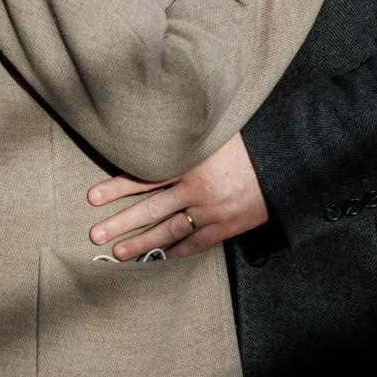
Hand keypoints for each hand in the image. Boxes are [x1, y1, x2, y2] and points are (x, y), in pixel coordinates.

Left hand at [86, 133, 267, 258]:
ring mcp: (210, 211)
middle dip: (120, 222)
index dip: (117, 186)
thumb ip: (186, 131)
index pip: (144, 176)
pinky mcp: (224, 227)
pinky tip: (156, 259)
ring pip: (168, 230)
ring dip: (141, 243)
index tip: (92, 197)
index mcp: (190, 161)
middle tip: (95, 233)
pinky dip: (174, 251)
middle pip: (150, 208)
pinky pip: (194, 243)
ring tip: (117, 253)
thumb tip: (156, 117)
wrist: (284, 164)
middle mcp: (196, 188)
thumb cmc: (247, 141)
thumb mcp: (214, 130)